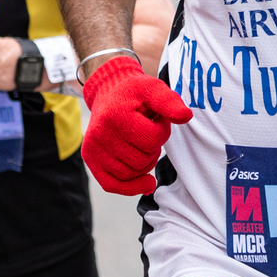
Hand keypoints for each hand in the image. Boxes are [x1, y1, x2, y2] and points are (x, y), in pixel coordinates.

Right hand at [81, 56, 192, 194]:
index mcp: (116, 115)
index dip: (162, 131)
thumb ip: (170, 101)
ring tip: (141, 144)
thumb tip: (185, 117)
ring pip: (131, 174)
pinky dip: (132, 187)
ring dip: (145, 163)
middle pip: (142, 159)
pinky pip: (113, 185)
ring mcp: (93, 149)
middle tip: (148, 132)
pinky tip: (146, 182)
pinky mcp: (90, 160)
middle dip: (153, 148)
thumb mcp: (154, 88)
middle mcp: (100, 134)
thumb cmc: (134, 93)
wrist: (108, 92)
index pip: (153, 139)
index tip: (157, 120)